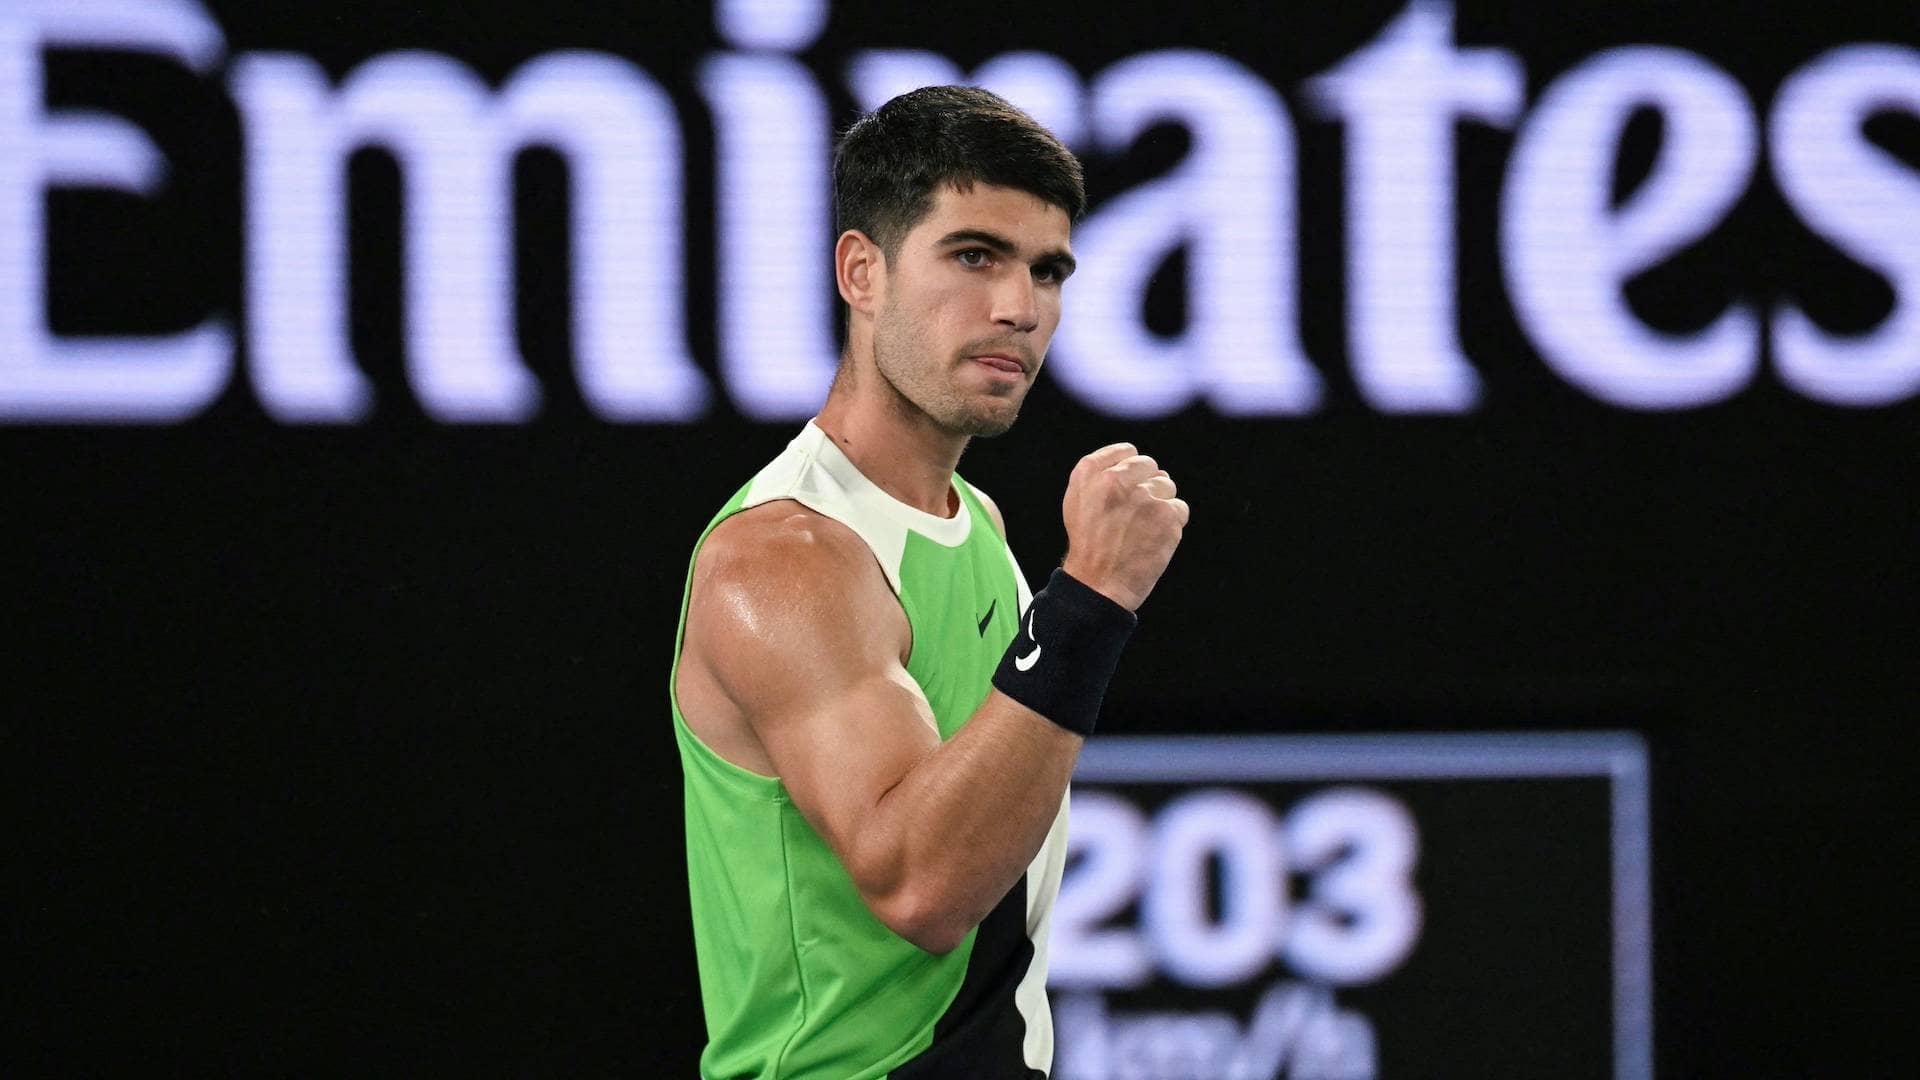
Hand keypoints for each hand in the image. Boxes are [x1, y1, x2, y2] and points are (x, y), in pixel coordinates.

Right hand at [1058, 443, 1188, 611]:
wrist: (1098, 584)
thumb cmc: (1088, 544)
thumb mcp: (1077, 501)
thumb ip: (1099, 474)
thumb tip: (1132, 459)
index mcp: (1090, 472)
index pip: (1128, 452)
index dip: (1131, 471)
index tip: (1127, 489)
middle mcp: (1116, 480)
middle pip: (1150, 466)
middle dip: (1146, 486)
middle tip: (1133, 514)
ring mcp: (1144, 497)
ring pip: (1167, 486)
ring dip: (1160, 505)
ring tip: (1142, 528)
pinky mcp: (1166, 516)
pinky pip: (1180, 509)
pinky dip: (1171, 524)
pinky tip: (1153, 538)